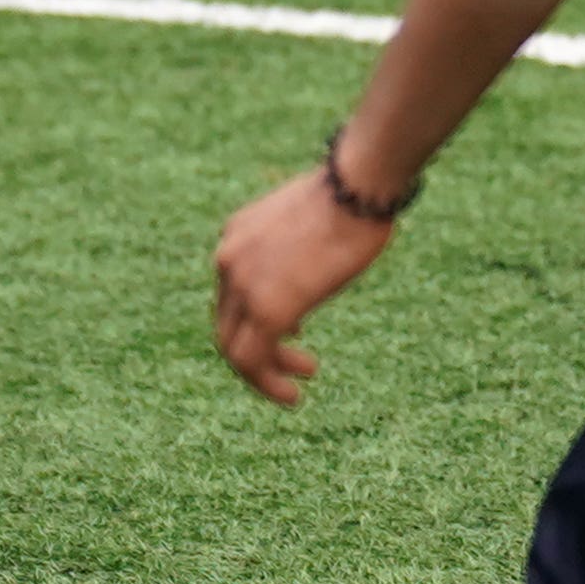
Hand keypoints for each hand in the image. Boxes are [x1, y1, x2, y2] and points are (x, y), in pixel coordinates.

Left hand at [209, 154, 400, 406]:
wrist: (355, 188)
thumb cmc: (352, 198)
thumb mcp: (311, 222)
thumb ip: (297, 251)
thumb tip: (311, 272)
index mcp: (238, 235)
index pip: (234, 292)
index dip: (257, 319)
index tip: (294, 334)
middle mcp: (229, 259)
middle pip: (229, 322)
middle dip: (260, 350)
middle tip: (298, 364)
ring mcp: (242, 284)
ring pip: (234, 347)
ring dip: (262, 374)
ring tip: (293, 390)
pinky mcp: (265, 308)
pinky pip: (250, 359)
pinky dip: (266, 383)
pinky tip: (291, 395)